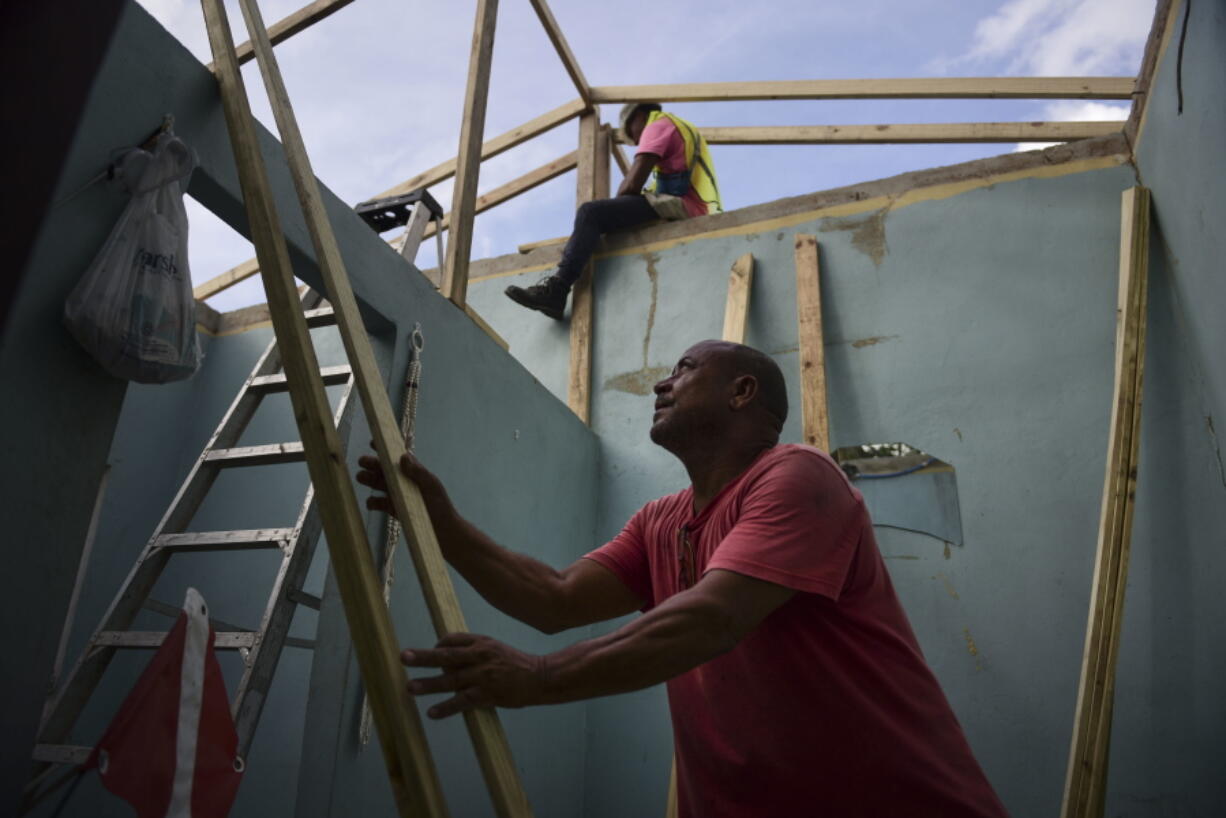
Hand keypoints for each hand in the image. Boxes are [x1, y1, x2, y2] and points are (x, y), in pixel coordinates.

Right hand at [356, 449, 447, 517]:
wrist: (443, 532)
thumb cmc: (440, 506)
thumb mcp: (431, 486)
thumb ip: (418, 472)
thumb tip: (403, 456)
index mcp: (413, 472)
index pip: (397, 457)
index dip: (385, 449)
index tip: (373, 442)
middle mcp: (403, 481)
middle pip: (383, 469)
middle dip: (371, 463)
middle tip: (362, 461)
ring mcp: (396, 495)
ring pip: (377, 483)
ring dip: (368, 479)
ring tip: (362, 478)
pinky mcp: (392, 509)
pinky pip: (378, 503)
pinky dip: (372, 502)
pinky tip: (372, 502)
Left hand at [402, 633, 547, 718]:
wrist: (539, 676)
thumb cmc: (514, 662)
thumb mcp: (494, 648)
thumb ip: (473, 649)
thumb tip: (446, 657)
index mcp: (481, 642)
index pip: (452, 640)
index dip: (438, 645)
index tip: (431, 652)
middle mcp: (480, 656)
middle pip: (446, 656)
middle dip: (423, 657)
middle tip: (403, 657)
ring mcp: (483, 676)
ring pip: (450, 680)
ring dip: (428, 684)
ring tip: (410, 687)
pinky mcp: (487, 694)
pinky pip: (462, 701)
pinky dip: (446, 707)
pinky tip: (432, 712)